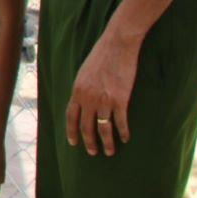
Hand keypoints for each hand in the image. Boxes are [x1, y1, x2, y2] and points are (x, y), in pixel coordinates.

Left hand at [67, 33, 137, 155]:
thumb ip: (82, 89)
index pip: (71, 117)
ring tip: (110, 152)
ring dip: (107, 143)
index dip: (71, 131)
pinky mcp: (120, 99)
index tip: (73, 143)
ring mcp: (104, 100)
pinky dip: (123, 132)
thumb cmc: (101, 56)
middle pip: (86, 126)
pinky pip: (120, 122)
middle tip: (93, 153)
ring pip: (103, 128)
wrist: (117, 45)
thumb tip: (82, 101)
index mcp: (77, 91)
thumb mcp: (84, 72)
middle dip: (89, 142)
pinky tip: (126, 138)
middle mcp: (88, 98)